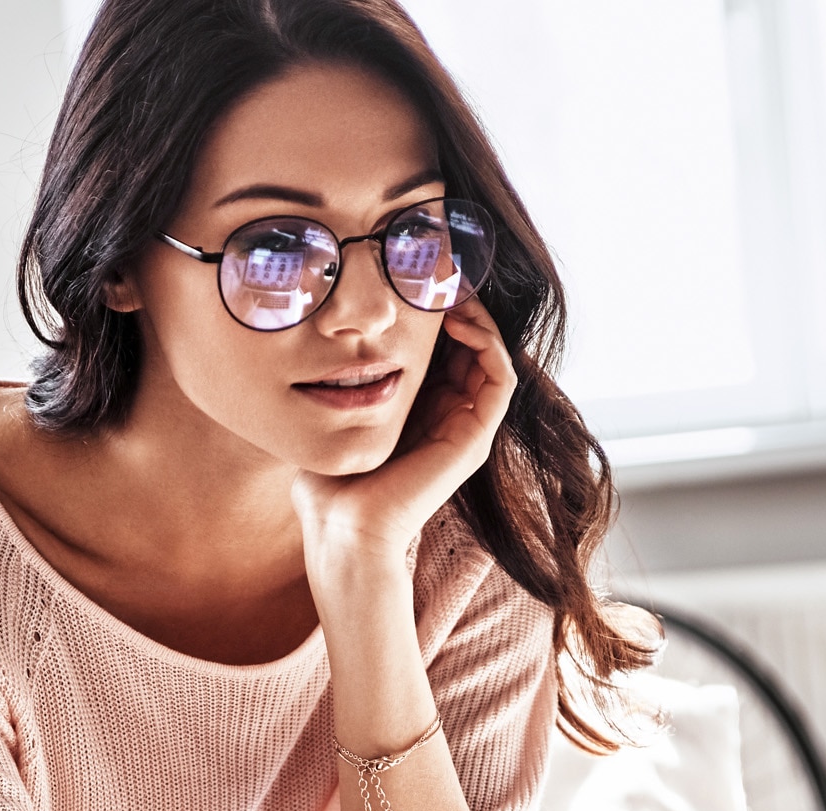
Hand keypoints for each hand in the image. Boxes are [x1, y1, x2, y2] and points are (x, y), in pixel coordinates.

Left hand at [291, 295, 517, 570]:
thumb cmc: (332, 478)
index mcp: (424, 409)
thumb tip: (324, 329)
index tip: (418, 275)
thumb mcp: (338, 410)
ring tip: (452, 288)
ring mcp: (467, 427)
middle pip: (473, 346)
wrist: (343, 525)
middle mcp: (451, 415)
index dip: (440, 311)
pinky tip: (460, 319)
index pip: (446, 348)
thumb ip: (343, 377)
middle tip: (441, 269)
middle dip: (461, 304)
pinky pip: (501, 377)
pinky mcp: (475, 438)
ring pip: (492, 355)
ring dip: (479, 316)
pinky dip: (489, 342)